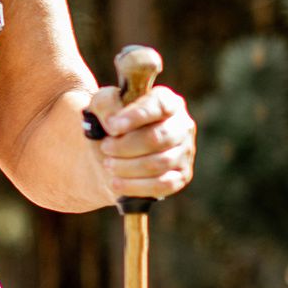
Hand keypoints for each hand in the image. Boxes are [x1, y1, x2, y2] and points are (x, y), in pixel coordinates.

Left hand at [85, 82, 195, 205]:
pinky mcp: (181, 176)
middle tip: (106, 147)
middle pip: (158, 138)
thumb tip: (114, 123)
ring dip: (127, 166)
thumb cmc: (110, 122)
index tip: (112, 127)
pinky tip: (116, 182)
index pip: (159, 106)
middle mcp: (182, 125)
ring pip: (159, 163)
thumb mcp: (102, 104)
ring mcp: (185, 152)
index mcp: (167, 101)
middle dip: (125, 146)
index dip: (136, 117)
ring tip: (108, 164)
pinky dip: (135, 186)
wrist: (110, 151)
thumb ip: (106, 105)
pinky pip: (162, 185)